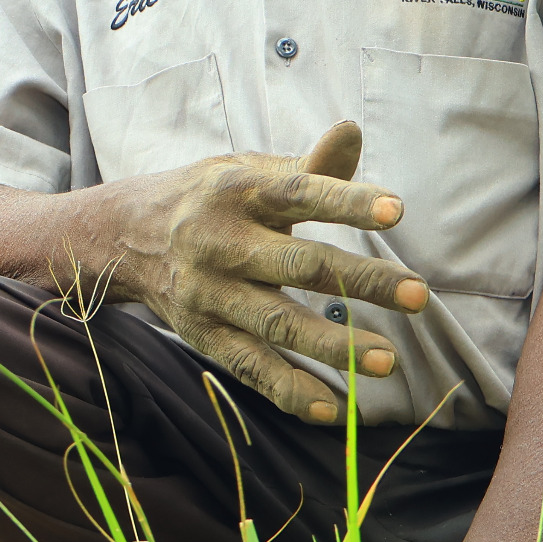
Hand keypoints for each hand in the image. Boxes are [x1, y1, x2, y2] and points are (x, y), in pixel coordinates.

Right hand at [103, 120, 428, 422]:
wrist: (123, 235)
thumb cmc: (211, 198)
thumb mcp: (248, 171)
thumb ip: (307, 165)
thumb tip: (353, 133)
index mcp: (239, 190)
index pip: (299, 192)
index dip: (347, 200)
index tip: (397, 210)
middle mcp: (221, 241)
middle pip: (298, 264)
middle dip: (360, 281)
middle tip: (419, 295)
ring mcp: (209, 293)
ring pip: (276, 324)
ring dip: (333, 346)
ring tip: (386, 361)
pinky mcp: (201, 334)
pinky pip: (248, 368)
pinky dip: (289, 390)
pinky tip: (332, 408)